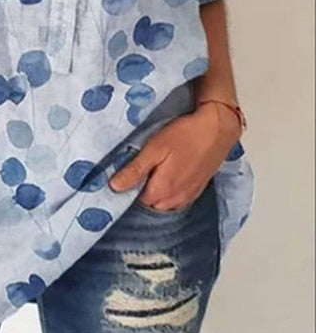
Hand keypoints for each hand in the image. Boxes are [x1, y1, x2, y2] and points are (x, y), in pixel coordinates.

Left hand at [109, 102, 241, 210]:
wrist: (218, 129)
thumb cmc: (185, 135)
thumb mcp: (154, 148)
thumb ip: (135, 170)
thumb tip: (114, 187)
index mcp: (161, 191)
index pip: (134, 201)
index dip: (126, 189)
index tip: (121, 175)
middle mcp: (175, 200)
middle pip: (149, 204)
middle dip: (140, 191)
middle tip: (137, 169)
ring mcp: (188, 196)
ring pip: (163, 203)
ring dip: (155, 192)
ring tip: (153, 170)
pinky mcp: (196, 190)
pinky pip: (176, 199)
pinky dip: (169, 191)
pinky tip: (167, 174)